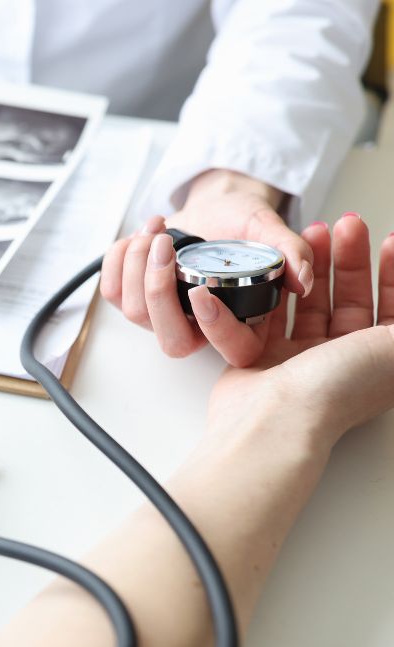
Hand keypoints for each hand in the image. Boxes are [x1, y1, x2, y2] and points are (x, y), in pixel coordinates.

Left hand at [101, 170, 314, 365]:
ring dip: (136, 264)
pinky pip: (110, 293)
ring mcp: (162, 317)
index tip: (200, 290)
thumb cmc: (240, 224)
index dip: (214, 327)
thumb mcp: (269, 228)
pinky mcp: (132, 299)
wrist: (212, 209)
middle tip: (163, 243)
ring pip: (135, 313)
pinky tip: (139, 236)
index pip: (230, 348)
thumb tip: (304, 278)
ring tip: (157, 228)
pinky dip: (117, 259)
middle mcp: (198, 327)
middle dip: (157, 291)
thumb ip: (290, 250)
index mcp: (238, 321)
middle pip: (171, 341)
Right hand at [206, 214, 393, 448]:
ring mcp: (304, 360)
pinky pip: (273, 316)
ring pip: (312, 303)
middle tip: (343, 227)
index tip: (387, 240)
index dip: (393, 272)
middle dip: (349, 260)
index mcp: (381, 362)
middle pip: (351, 300)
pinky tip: (278, 267)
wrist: (275, 419)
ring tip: (308, 236)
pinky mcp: (265, 358)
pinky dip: (275, 291)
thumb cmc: (336, 390)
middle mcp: (345, 362)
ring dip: (312, 268)